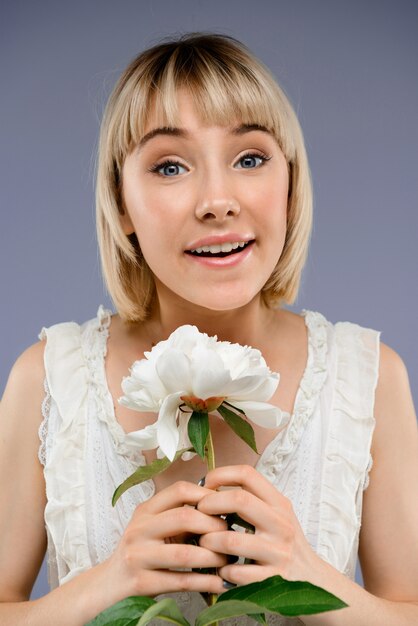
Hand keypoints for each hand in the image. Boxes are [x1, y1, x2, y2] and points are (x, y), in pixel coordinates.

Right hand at [106, 481, 227, 599]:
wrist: (110, 583)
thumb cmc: (143, 551)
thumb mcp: (156, 526)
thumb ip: (181, 516)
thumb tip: (223, 508)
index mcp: (145, 510)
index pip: (179, 490)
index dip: (206, 495)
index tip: (225, 505)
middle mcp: (139, 529)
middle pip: (184, 517)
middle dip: (213, 526)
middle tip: (230, 535)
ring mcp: (137, 555)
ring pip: (184, 553)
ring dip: (212, 557)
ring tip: (228, 560)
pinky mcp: (140, 582)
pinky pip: (179, 581)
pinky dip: (204, 582)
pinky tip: (219, 583)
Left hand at [197, 465, 320, 586]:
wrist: (314, 581)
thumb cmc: (285, 543)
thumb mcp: (277, 515)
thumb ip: (252, 500)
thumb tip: (211, 486)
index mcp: (279, 504)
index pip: (248, 474)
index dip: (221, 474)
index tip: (206, 484)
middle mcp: (281, 524)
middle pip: (240, 500)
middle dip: (211, 503)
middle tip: (199, 511)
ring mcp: (278, 553)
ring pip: (231, 540)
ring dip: (209, 540)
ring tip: (204, 542)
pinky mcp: (272, 580)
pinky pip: (236, 573)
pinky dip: (222, 570)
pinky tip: (222, 568)